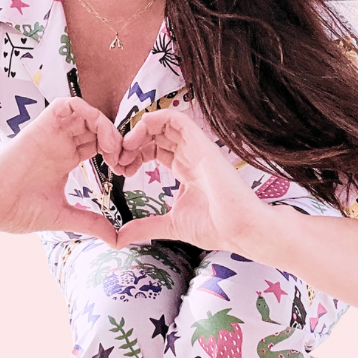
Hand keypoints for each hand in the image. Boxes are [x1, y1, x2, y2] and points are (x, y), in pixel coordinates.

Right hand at [0, 97, 136, 240]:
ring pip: (86, 112)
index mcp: (65, 159)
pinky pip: (67, 105)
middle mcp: (60, 143)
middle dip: (116, 138)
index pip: (99, 143)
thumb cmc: (18, 211)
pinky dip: (88, 113)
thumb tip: (116, 239)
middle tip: (124, 159)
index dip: (117, 152)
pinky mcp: (41, 126)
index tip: (124, 171)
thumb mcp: (63, 216)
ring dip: (105, 125)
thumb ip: (90, 222)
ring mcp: (51, 133)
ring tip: (113, 148)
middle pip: (96, 126)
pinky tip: (98, 136)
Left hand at [113, 109, 265, 251]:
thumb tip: (120, 238)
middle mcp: (190, 155)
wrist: (239, 230)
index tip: (119, 169)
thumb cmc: (215, 228)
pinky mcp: (201, 145)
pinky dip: (155, 119)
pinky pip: (178, 119)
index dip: (134, 154)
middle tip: (117, 158)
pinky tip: (139, 133)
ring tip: (125, 146)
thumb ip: (145, 226)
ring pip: (165, 122)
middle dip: (132, 142)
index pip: (155, 149)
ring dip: (140, 129)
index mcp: (185, 169)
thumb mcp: (170, 225)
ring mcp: (197, 148)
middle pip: (157, 134)